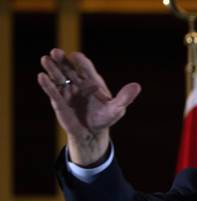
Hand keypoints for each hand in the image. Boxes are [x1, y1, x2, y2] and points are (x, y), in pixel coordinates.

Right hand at [37, 48, 140, 165]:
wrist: (92, 133)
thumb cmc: (105, 118)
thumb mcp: (117, 109)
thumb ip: (124, 98)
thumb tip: (137, 86)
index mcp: (92, 81)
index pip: (86, 67)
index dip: (80, 61)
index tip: (75, 56)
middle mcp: (78, 83)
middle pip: (69, 68)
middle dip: (62, 60)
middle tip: (56, 52)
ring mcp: (67, 91)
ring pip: (58, 77)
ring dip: (52, 68)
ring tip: (45, 59)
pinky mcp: (59, 101)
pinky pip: (53, 91)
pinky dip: (47, 84)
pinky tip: (41, 77)